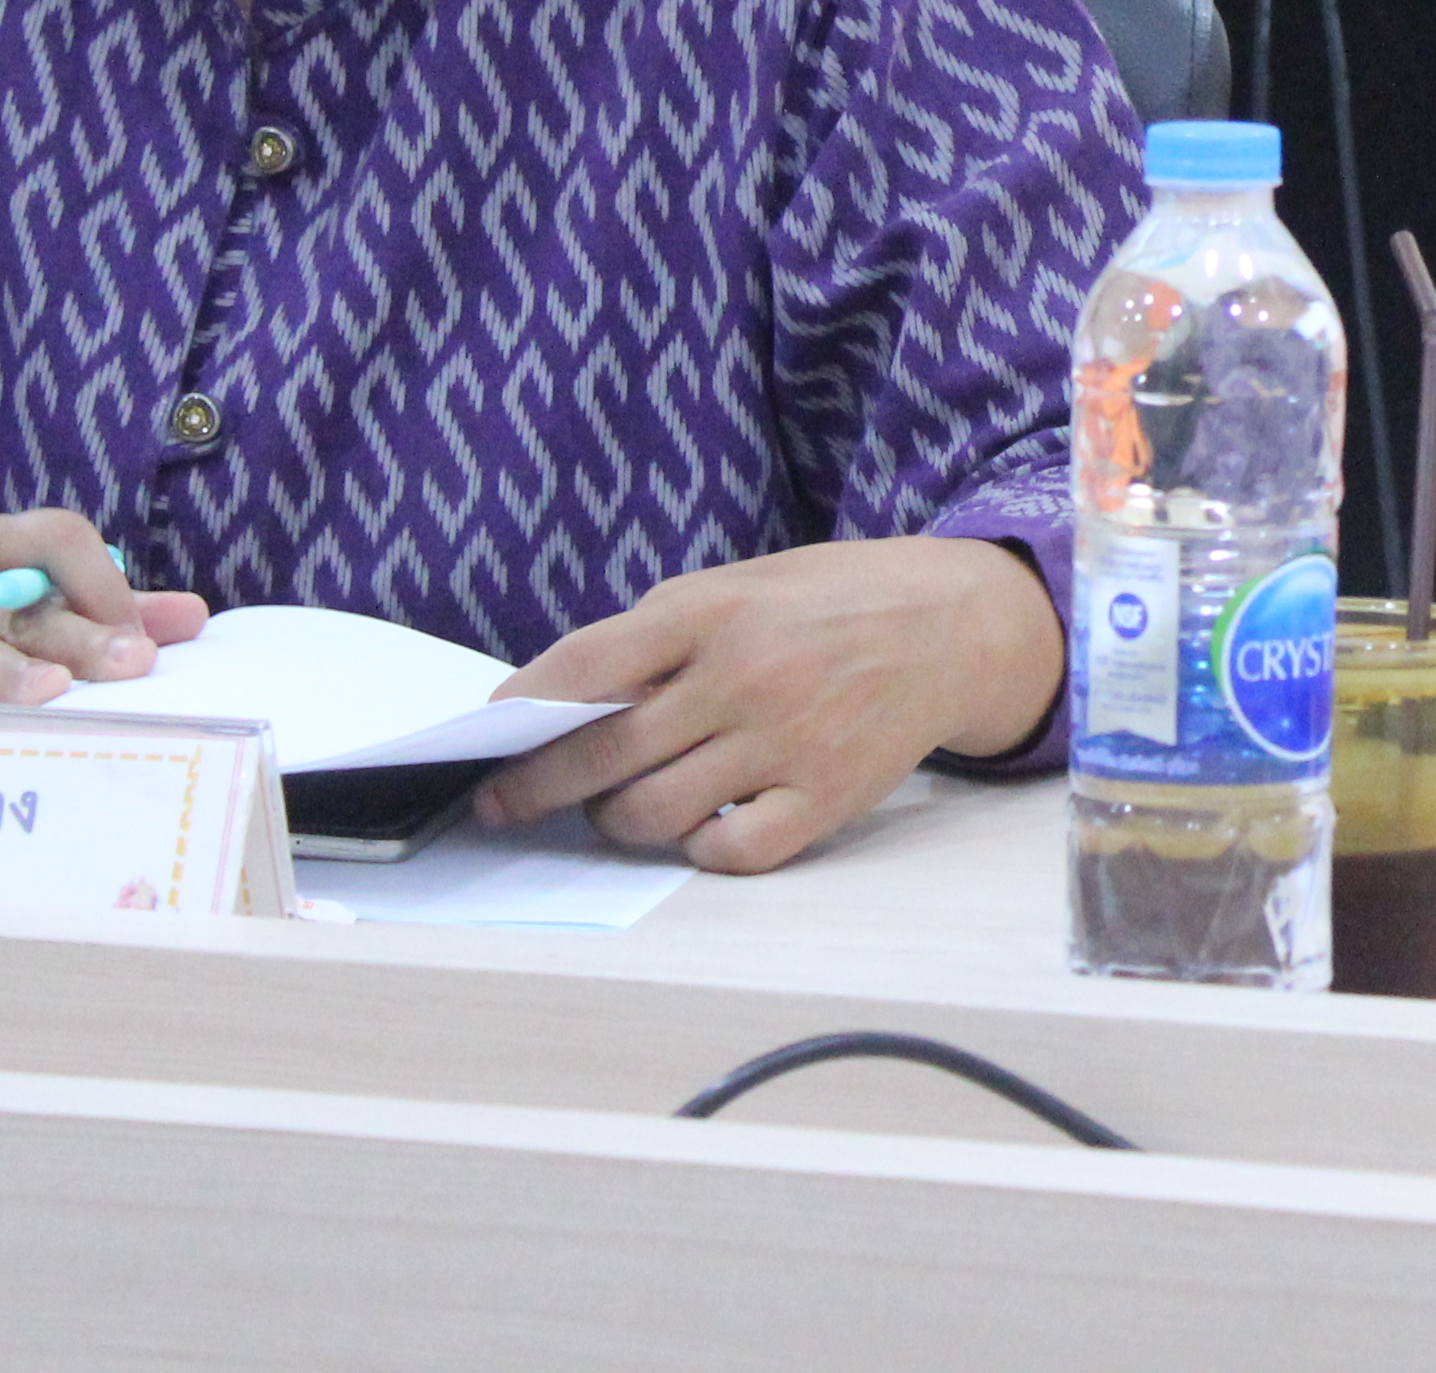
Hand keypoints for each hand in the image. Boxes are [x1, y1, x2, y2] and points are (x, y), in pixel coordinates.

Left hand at [475, 536, 1062, 872]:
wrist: (951, 625)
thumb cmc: (828, 601)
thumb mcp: (741, 582)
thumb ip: (658, 633)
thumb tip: (562, 695)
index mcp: (713, 611)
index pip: (586, 667)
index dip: (522, 708)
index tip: (484, 736)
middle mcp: (744, 677)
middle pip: (604, 755)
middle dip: (535, 786)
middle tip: (503, 802)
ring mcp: (785, 743)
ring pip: (654, 815)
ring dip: (614, 821)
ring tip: (615, 808)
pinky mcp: (824, 798)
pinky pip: (729, 852)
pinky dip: (695, 850)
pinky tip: (695, 828)